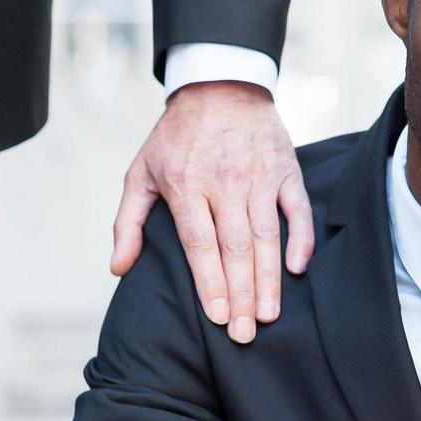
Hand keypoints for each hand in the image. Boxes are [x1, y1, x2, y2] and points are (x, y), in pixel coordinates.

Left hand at [111, 81, 313, 342]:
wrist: (219, 86)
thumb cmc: (176, 137)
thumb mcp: (139, 172)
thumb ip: (127, 222)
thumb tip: (119, 268)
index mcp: (186, 185)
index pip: (200, 245)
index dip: (210, 283)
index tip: (219, 318)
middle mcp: (224, 182)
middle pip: (236, 249)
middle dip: (242, 295)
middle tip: (246, 334)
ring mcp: (259, 176)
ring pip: (266, 236)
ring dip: (269, 279)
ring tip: (270, 315)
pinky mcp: (286, 170)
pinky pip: (298, 210)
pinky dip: (301, 239)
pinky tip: (297, 269)